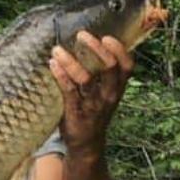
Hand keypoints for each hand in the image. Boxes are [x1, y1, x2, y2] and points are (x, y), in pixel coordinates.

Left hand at [49, 32, 132, 152]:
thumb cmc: (93, 111)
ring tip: (57, 49)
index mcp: (117, 88)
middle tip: (82, 35)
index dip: (120, 50)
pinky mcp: (76, 112)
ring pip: (86, 78)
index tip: (107, 37)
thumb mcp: (103, 93)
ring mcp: (93, 104)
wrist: (86, 144)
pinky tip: (52, 64)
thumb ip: (100, 72)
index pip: (127, 66)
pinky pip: (69, 91)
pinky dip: (61, 75)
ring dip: (71, 61)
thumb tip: (86, 44)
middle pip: (109, 68)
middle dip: (96, 49)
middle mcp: (109, 95)